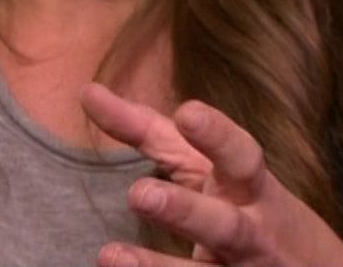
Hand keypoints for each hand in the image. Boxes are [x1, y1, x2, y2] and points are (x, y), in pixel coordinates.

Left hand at [80, 85, 342, 266]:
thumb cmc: (246, 205)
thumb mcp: (207, 166)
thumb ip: (149, 132)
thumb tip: (89, 92)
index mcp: (251, 189)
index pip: (241, 157)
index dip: (218, 135)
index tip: (189, 112)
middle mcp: (253, 233)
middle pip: (225, 224)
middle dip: (186, 210)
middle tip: (139, 194)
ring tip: (110, 255)